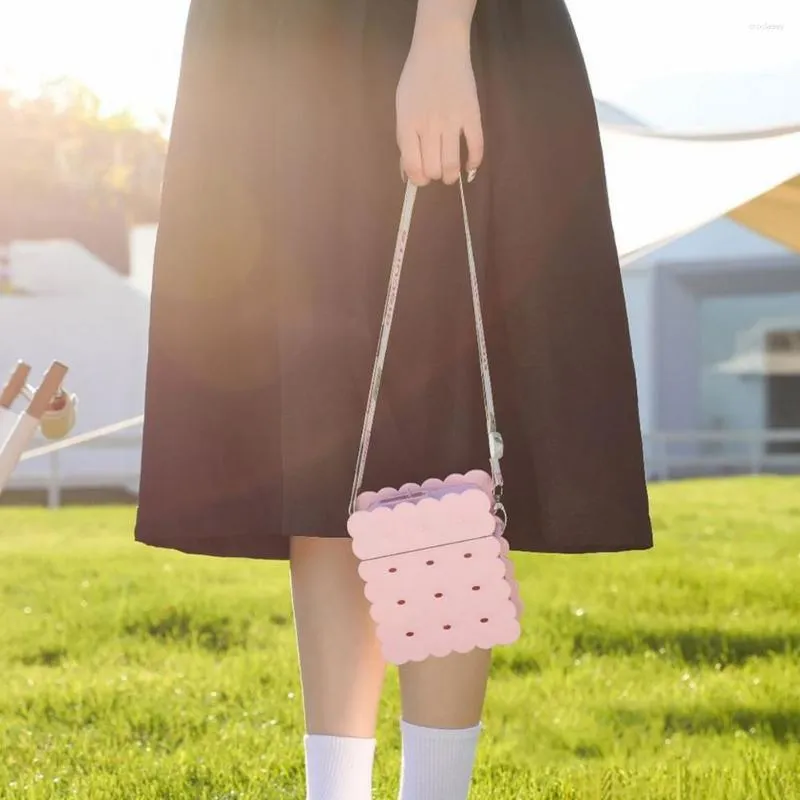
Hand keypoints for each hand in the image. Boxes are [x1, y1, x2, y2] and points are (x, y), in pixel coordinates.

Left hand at [396, 24, 482, 185]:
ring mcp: (452, 120)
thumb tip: (407, 173)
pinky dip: (474, 163)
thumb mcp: (402, 108)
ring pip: (452, 164)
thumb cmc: (416, 79)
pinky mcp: (472, 115)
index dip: (417, 179)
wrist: (440, 48)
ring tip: (450, 174)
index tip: (421, 177)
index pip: (413, 165)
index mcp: (408, 123)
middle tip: (436, 170)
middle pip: (432, 169)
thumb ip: (404, 139)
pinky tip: (469, 166)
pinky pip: (476, 147)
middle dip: (433, 176)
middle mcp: (429, 125)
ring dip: (451, 176)